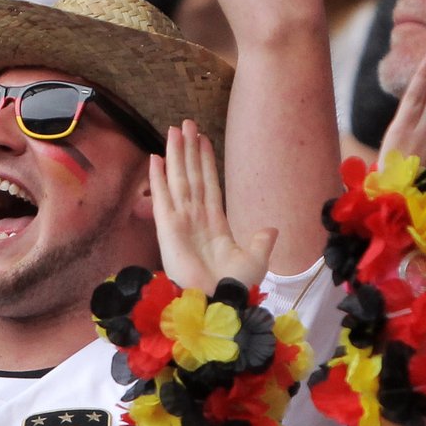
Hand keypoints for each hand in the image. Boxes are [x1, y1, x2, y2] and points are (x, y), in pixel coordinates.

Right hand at [150, 120, 272, 293]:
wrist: (218, 303)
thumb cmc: (233, 288)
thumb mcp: (255, 261)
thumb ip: (260, 242)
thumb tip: (271, 229)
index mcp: (215, 223)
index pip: (210, 183)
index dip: (205, 161)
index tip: (203, 139)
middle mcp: (195, 218)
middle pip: (191, 175)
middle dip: (188, 149)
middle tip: (186, 123)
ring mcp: (180, 221)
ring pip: (178, 179)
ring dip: (175, 154)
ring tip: (173, 129)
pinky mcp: (167, 229)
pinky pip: (162, 198)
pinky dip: (158, 178)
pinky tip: (155, 158)